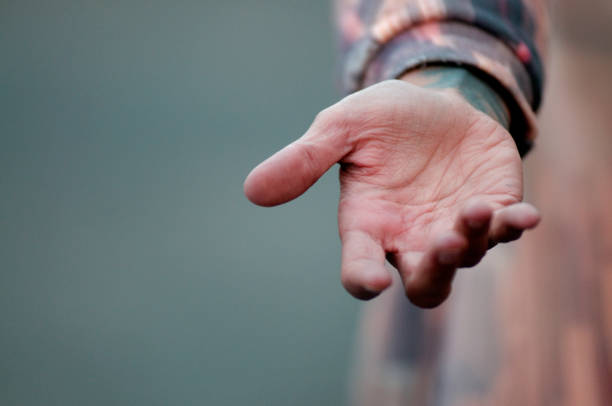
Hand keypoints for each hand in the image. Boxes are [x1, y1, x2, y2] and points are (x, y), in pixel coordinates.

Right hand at [244, 72, 538, 307]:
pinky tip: (522, 215)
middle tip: (438, 245)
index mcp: (369, 224)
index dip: (364, 278)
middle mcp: (411, 237)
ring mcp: (453, 227)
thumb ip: (304, 160)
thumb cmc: (382, 120)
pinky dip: (512, 227)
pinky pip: (504, 230)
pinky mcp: (492, 208)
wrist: (435, 101)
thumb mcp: (341, 128)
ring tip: (474, 207)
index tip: (371, 281)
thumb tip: (252, 190)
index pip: (361, 267)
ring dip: (471, 241)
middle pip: (423, 285)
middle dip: (432, 273)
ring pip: (463, 260)